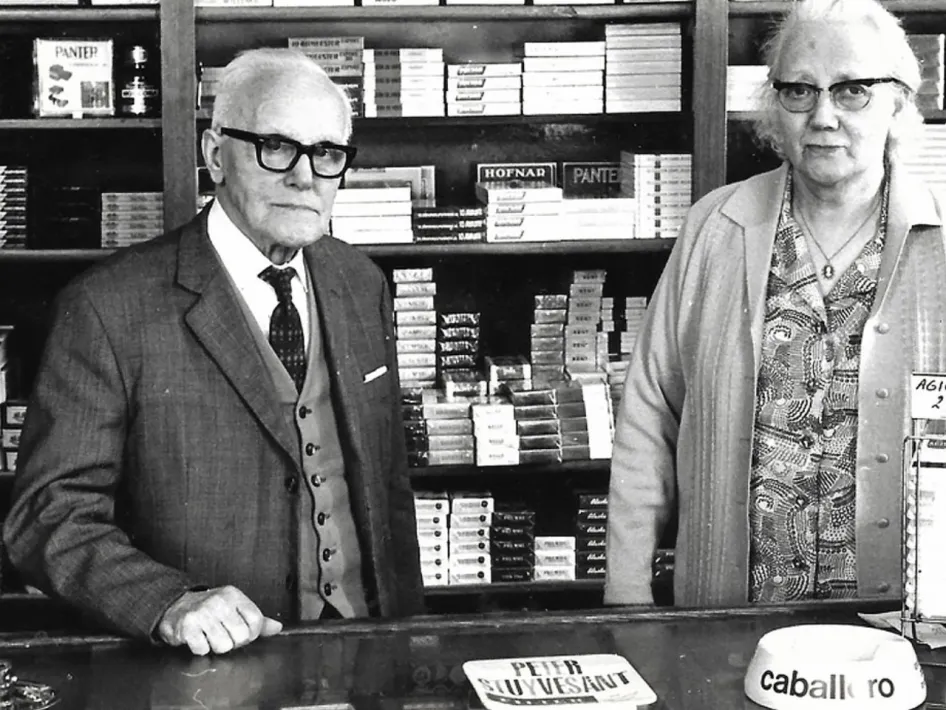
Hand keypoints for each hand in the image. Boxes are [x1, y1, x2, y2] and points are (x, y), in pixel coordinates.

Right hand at [156, 585, 282, 655]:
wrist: (176, 606)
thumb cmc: (211, 610)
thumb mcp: (235, 608)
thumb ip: (257, 620)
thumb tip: (278, 628)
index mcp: (234, 595)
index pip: (256, 621)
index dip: (252, 634)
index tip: (243, 633)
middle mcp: (219, 601)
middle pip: (241, 636)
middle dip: (234, 642)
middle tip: (224, 635)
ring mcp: (202, 613)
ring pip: (223, 646)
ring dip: (217, 647)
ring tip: (210, 636)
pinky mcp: (187, 626)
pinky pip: (203, 650)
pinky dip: (201, 649)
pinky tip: (198, 638)